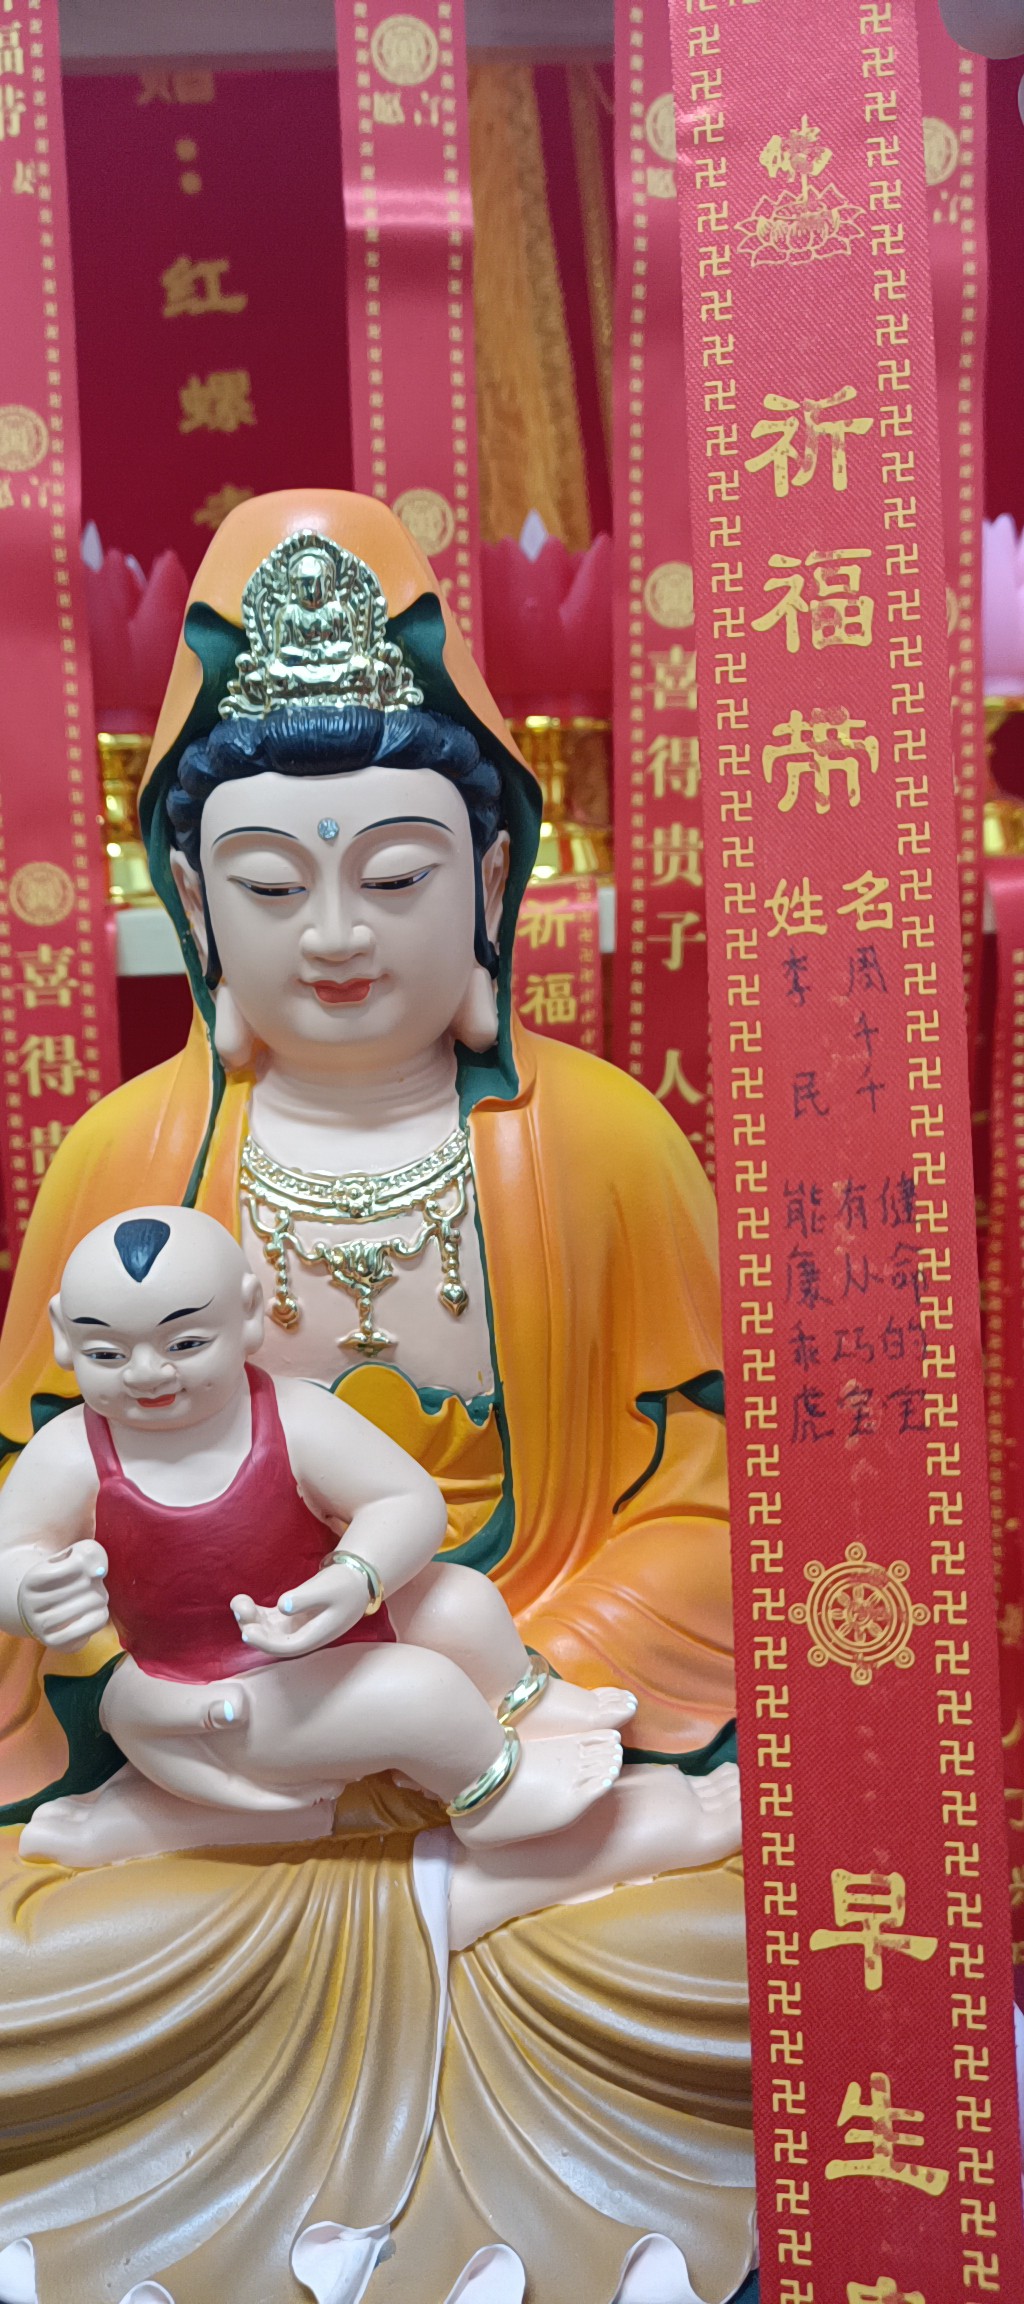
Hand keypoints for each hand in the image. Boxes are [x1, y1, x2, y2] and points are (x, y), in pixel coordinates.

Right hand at [17, 1540, 108, 1650]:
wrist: (46, 1607)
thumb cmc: (65, 1576)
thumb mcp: (74, 1555)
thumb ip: (90, 1553)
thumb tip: (98, 1571)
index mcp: (33, 1578)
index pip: (75, 1565)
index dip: (87, 1563)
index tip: (84, 1566)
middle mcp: (32, 1603)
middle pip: (85, 1584)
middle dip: (94, 1582)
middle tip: (90, 1584)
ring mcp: (41, 1625)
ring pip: (89, 1605)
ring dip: (99, 1598)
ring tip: (92, 1598)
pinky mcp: (55, 1642)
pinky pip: (89, 1627)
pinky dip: (100, 1616)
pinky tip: (95, 1611)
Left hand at [231, 1560, 371, 1658]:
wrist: (354, 1581)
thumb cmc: (344, 1586)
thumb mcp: (328, 1588)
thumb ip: (305, 1598)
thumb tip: (281, 1606)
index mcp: (314, 1637)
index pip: (286, 1647)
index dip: (265, 1642)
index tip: (248, 1631)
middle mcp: (300, 1636)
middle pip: (271, 1642)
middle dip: (253, 1628)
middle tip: (241, 1610)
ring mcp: (292, 1627)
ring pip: (266, 1631)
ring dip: (249, 1620)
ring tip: (240, 1601)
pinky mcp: (287, 1617)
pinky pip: (266, 1620)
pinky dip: (254, 1612)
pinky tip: (243, 1600)